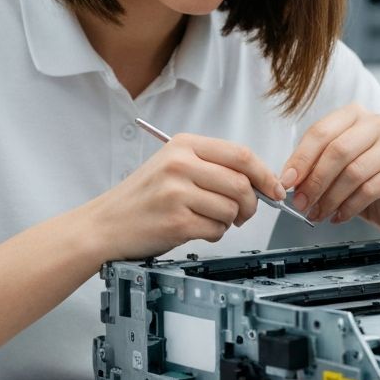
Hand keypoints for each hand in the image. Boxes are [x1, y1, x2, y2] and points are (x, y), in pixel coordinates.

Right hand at [89, 134, 285, 259]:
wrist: (104, 225)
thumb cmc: (142, 198)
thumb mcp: (172, 166)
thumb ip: (212, 167)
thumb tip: (260, 181)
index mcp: (182, 145)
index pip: (240, 154)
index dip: (265, 174)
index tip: (275, 189)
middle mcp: (180, 164)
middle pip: (241, 184)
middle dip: (250, 204)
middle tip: (243, 213)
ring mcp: (177, 193)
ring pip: (231, 209)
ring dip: (228, 222)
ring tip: (207, 220)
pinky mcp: (176, 222)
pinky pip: (217, 231)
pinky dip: (214, 234)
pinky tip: (195, 229)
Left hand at [280, 104, 379, 234]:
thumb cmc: (364, 178)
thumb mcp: (334, 167)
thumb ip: (313, 166)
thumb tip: (289, 179)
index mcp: (354, 114)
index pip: (321, 132)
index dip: (300, 159)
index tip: (286, 181)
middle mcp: (378, 123)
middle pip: (337, 150)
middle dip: (314, 181)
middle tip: (301, 203)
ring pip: (353, 172)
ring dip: (329, 198)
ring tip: (318, 213)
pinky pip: (370, 190)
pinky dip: (349, 207)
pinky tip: (339, 216)